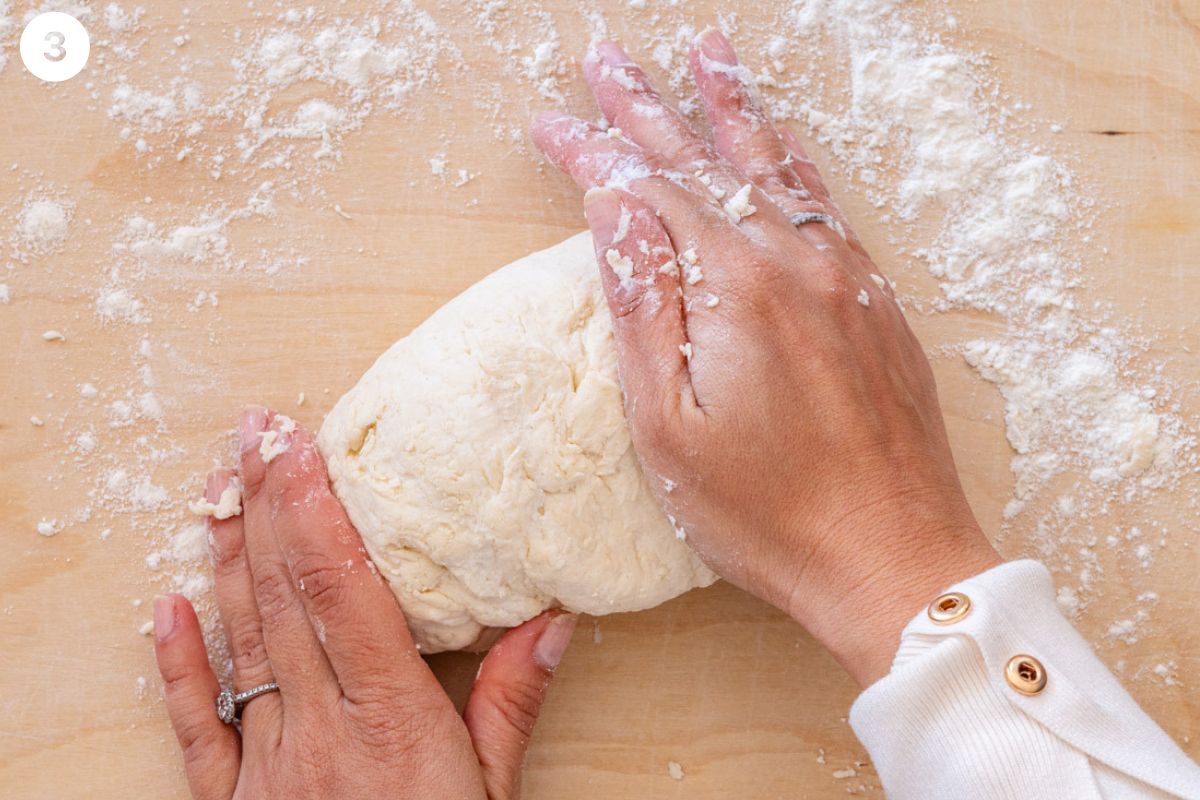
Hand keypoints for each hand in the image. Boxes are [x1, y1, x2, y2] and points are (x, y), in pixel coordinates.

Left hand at [153, 407, 576, 799]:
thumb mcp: (492, 796)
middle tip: (251, 433)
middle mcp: (319, 731)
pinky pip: (197, 723)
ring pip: (241, 641)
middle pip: (285, 597)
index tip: (299, 446)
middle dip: (266, 506)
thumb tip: (549, 621)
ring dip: (227, 561)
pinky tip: (167, 607)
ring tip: (216, 492)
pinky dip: (178, 664)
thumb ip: (509, 706)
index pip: (342, 591)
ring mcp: (267, 765)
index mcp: (390, 721)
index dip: (315, 511)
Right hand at [532, 31, 998, 685]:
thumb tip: (614, 212)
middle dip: (649, 107)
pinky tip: (783, 145)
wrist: (894, 559)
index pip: (646, 192)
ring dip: (734, 108)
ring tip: (708, 56)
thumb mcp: (671, 428)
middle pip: (709, 162)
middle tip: (607, 58)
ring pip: (778, 168)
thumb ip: (643, 309)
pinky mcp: (874, 304)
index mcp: (735, 288)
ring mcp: (844, 278)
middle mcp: (795, 264)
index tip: (550, 124)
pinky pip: (827, 206)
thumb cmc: (771, 513)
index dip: (592, 155)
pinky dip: (795, 162)